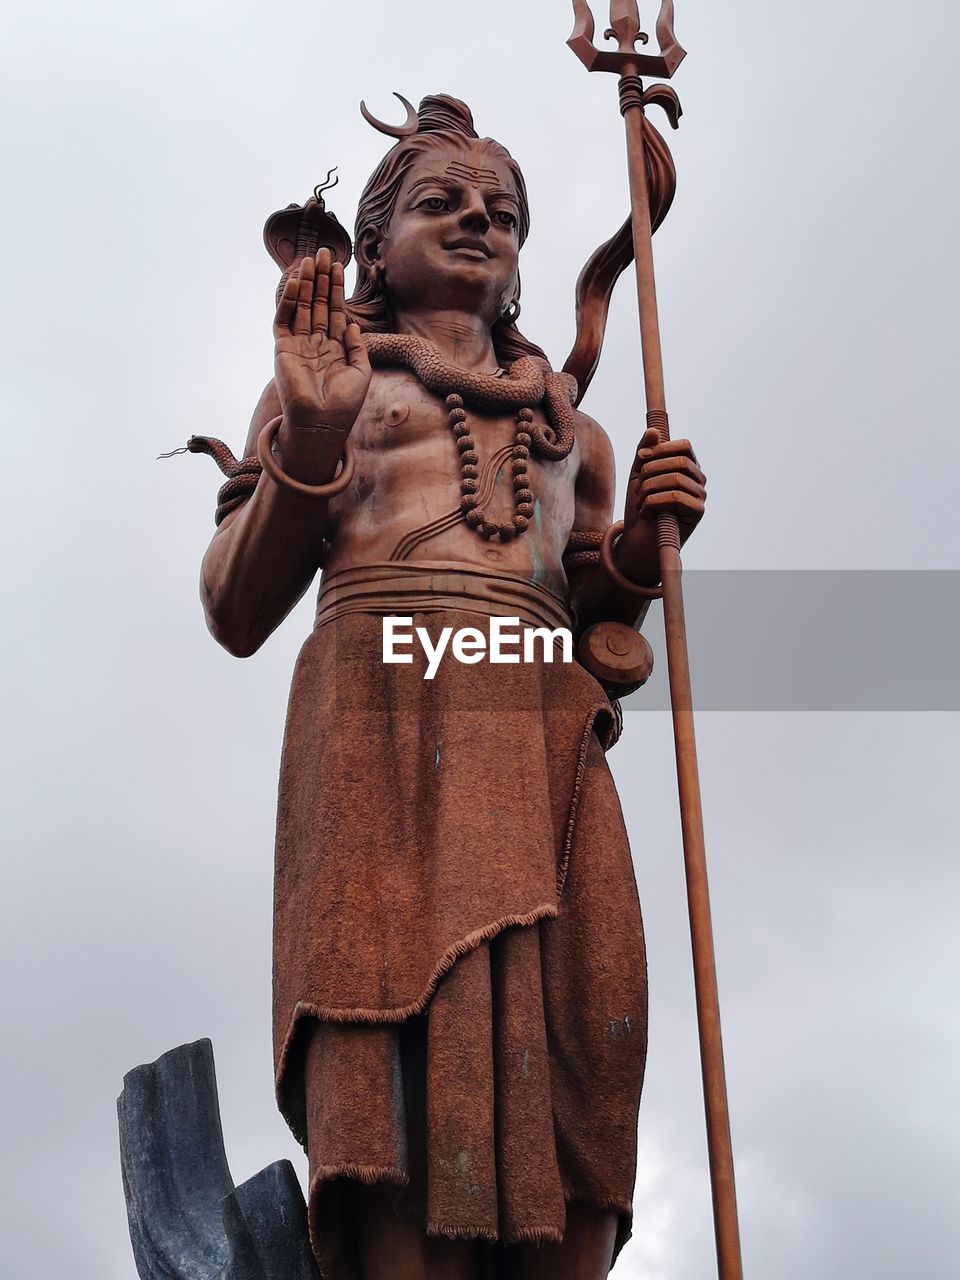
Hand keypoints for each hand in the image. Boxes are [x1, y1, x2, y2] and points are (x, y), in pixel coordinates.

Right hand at [273, 248, 371, 434]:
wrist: (323, 421)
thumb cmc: (345, 403)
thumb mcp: (361, 371)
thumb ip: (357, 346)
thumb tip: (351, 323)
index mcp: (334, 348)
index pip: (334, 310)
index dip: (336, 288)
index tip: (338, 265)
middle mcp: (315, 343)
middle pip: (317, 303)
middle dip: (321, 278)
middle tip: (324, 252)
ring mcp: (298, 345)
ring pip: (301, 307)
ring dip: (305, 283)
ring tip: (310, 259)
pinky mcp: (283, 349)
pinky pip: (284, 319)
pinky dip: (289, 300)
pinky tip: (297, 281)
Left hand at [617, 429, 706, 579]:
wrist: (639, 540)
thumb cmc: (641, 507)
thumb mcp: (638, 476)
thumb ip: (644, 454)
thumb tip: (653, 431)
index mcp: (687, 468)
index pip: (684, 446)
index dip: (662, 448)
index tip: (641, 458)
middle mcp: (698, 480)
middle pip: (680, 461)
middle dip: (652, 470)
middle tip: (638, 486)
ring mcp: (700, 496)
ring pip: (676, 479)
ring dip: (649, 489)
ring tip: (640, 502)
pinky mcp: (698, 512)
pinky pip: (676, 497)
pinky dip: (654, 503)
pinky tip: (646, 512)